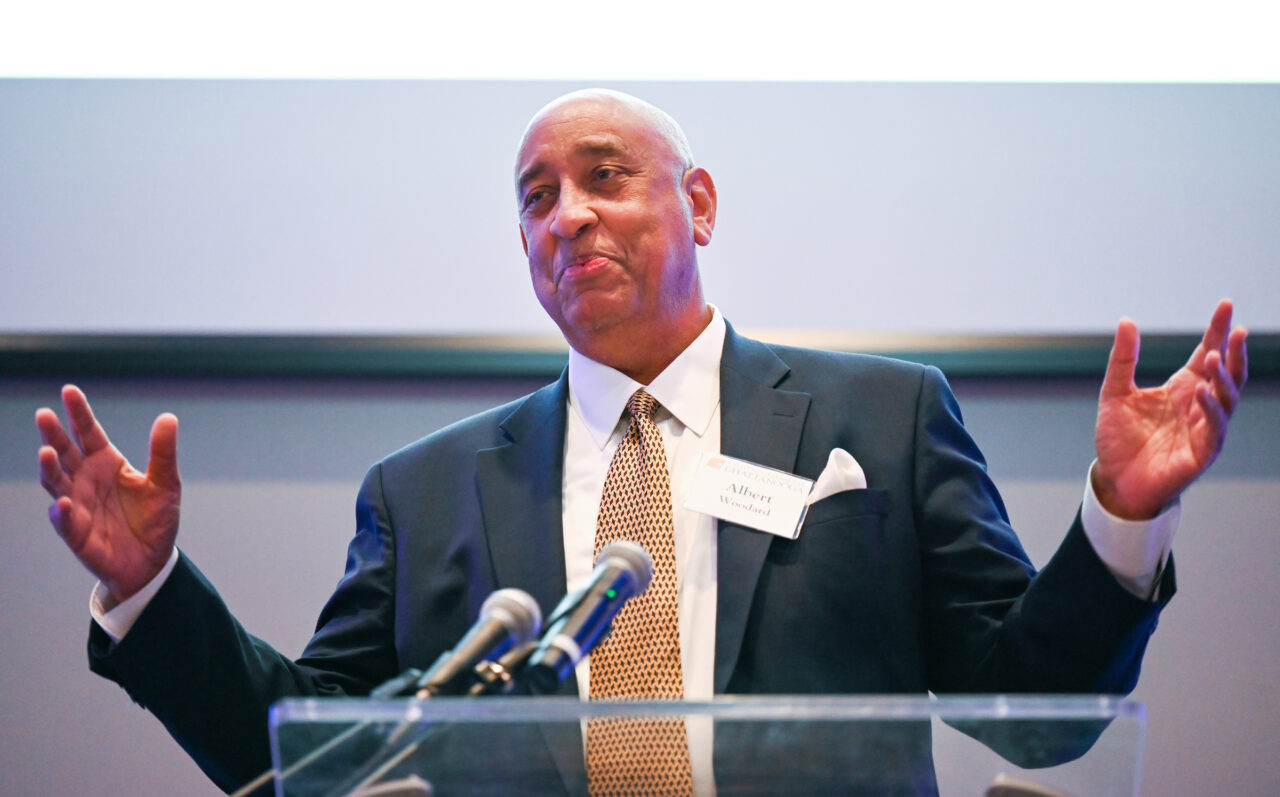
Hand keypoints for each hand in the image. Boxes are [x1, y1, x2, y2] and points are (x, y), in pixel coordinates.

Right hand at [36, 385, 181, 603]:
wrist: (152, 561)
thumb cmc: (155, 519)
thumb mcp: (166, 483)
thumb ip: (164, 452)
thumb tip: (168, 417)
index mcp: (107, 463)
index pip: (89, 433)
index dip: (78, 413)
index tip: (68, 390)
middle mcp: (86, 480)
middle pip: (65, 452)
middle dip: (54, 434)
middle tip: (44, 414)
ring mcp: (77, 505)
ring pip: (56, 482)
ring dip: (49, 468)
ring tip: (47, 452)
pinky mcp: (76, 533)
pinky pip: (64, 521)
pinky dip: (61, 512)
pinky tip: (62, 503)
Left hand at [1093, 299, 1247, 518]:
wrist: (1115, 479)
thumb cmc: (1120, 438)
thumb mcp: (1114, 393)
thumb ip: (1123, 360)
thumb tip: (1126, 321)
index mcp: (1183, 387)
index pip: (1206, 353)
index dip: (1217, 330)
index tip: (1225, 304)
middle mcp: (1199, 405)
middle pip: (1226, 373)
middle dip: (1233, 352)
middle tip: (1235, 329)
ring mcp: (1204, 428)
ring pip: (1225, 399)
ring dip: (1222, 378)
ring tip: (1214, 357)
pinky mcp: (1202, 453)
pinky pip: (1213, 429)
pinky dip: (1210, 410)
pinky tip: (1202, 392)